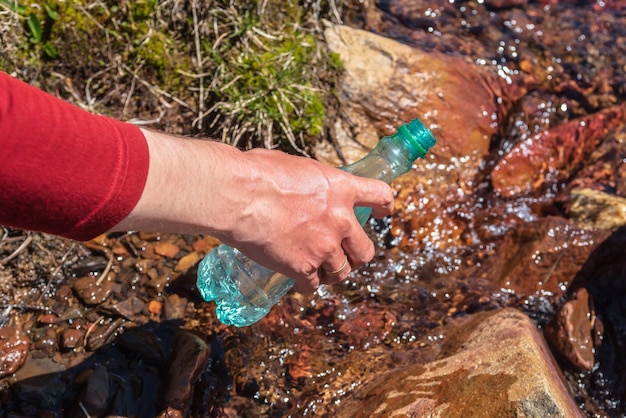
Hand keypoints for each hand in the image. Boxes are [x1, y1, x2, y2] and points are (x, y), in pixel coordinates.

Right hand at [111, 129, 393, 293]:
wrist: (237, 195)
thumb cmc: (257, 173)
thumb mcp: (295, 167)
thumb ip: (311, 183)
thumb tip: (304, 186)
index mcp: (340, 188)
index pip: (380, 195)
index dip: (384, 206)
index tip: (381, 214)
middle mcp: (340, 220)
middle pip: (366, 250)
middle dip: (356, 255)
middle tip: (342, 254)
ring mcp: (324, 246)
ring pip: (342, 272)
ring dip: (330, 272)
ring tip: (316, 269)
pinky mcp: (303, 267)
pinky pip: (313, 285)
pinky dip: (305, 284)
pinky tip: (296, 279)